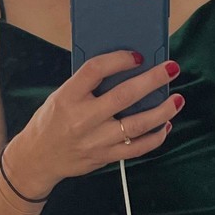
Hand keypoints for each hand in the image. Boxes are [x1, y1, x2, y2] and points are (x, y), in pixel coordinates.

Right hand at [7, 51, 180, 191]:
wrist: (37, 158)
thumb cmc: (51, 121)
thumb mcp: (60, 96)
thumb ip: (87, 85)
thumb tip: (126, 69)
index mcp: (67, 97)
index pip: (95, 71)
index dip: (118, 60)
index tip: (137, 55)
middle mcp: (82, 119)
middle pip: (124, 96)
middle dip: (152, 80)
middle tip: (172, 68)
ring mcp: (95, 141)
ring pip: (137, 125)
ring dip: (162, 111)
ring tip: (177, 99)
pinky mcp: (104, 157)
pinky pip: (136, 148)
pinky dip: (155, 137)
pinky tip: (165, 125)